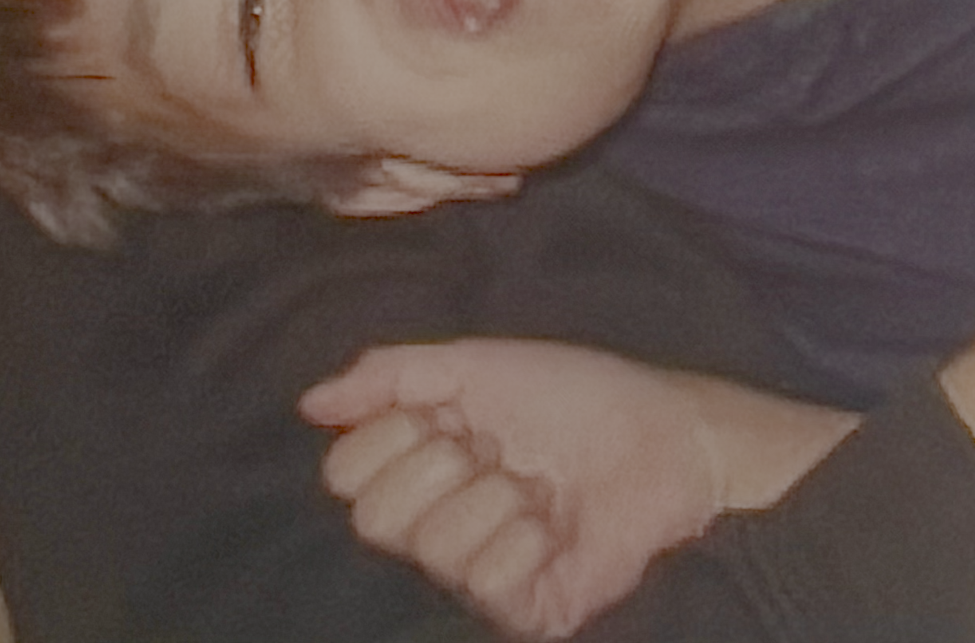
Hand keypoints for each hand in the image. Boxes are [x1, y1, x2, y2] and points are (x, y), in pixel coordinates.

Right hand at [300, 339, 852, 637]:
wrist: (665, 435)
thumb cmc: (575, 395)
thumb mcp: (474, 365)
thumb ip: (389, 376)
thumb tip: (309, 402)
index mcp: (419, 463)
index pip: (345, 473)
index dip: (390, 434)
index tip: (446, 412)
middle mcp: (437, 522)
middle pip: (373, 519)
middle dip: (436, 462)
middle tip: (492, 446)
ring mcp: (479, 572)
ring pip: (431, 548)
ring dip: (492, 495)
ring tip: (536, 483)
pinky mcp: (523, 609)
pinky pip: (486, 582)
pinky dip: (522, 537)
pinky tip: (555, 522)